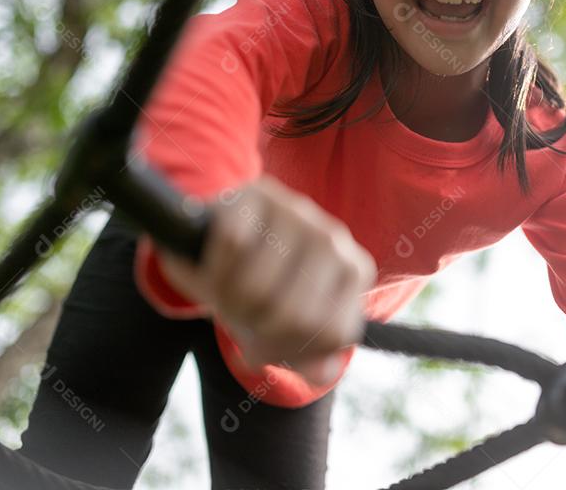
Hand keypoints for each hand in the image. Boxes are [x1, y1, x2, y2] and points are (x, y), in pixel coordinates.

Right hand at [156, 174, 376, 385]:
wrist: (227, 235)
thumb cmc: (263, 288)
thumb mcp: (289, 330)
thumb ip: (312, 358)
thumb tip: (324, 372)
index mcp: (353, 272)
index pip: (328, 335)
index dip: (285, 351)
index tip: (263, 344)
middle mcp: (333, 238)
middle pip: (289, 315)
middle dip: (253, 327)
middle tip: (237, 316)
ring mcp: (298, 210)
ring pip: (256, 284)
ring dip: (227, 300)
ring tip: (224, 294)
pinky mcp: (258, 193)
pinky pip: (230, 244)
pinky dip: (212, 267)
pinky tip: (214, 265)